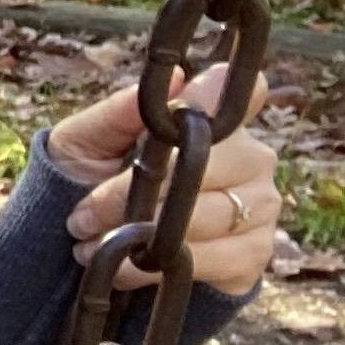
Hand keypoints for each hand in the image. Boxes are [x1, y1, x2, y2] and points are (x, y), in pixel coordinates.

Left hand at [48, 61, 277, 299]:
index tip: (181, 110)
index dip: (217, 99)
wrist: (84, 246)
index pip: (243, 94)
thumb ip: (120, 110)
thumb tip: (175, 75)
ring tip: (93, 243)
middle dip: (135, 194)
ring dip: (143, 234)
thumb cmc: (89, 180)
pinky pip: (214, 258)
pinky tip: (125, 268)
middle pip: (207, 165)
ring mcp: (261, 205)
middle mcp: (251, 157)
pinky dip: (161, 266)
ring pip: (207, 215)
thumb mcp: (84, 143)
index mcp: (214, 121)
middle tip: (84, 216)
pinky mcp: (254, 253)